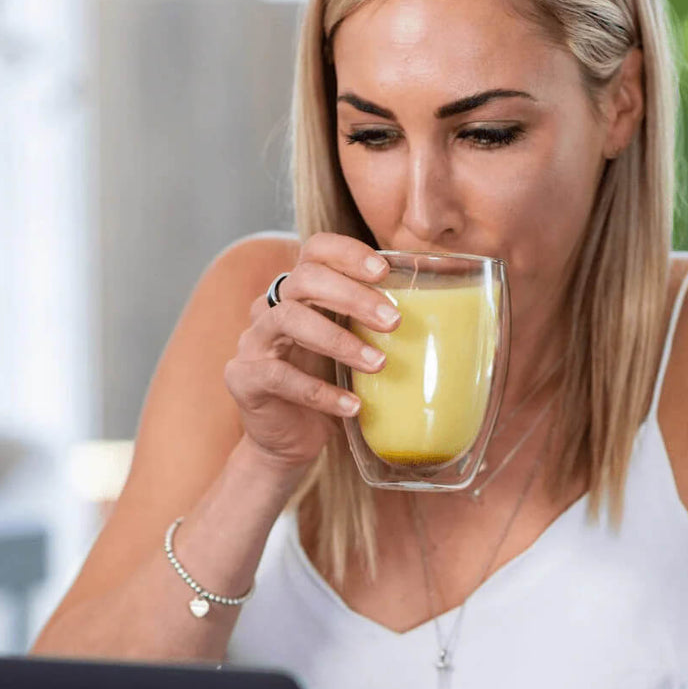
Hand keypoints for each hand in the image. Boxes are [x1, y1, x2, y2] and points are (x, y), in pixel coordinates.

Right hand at [223, 232, 400, 471]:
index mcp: (299, 291)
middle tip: (393, 321)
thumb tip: (442, 310)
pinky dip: (321, 392)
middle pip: (304, 279)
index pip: (315, 250)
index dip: (347, 253)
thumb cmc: (329, 383)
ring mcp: (254, 341)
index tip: (385, 270)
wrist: (291, 438)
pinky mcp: (245, 378)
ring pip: (289, 320)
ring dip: (339, 340)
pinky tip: (353, 405)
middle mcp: (270, 307)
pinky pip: (280, 376)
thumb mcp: (354, 346)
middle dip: (352, 295)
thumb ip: (376, 323)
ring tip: (379, 364)